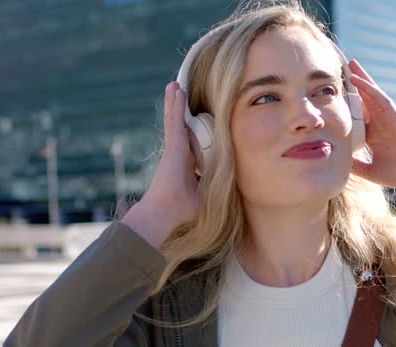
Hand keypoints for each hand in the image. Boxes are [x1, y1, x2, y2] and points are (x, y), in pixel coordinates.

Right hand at [122, 82, 200, 247]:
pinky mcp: (173, 145)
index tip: (197, 121)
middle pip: (182, 126)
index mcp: (187, 163)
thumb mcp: (206, 194)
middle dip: (180, 110)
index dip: (192, 130)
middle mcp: (180, 153)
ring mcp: (175, 147)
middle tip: (180, 94)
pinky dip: (176, 105)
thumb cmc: (183, 209)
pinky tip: (175, 90)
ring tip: (175, 86)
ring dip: (176, 102)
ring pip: (176, 119)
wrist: (165, 212)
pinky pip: (174, 120)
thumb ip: (214, 186)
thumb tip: (229, 184)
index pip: (192, 142)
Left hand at [347, 60, 395, 198]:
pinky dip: (367, 87)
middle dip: (354, 87)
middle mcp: (380, 123)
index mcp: (374, 135)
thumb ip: (356, 166)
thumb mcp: (371, 171)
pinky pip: (379, 97)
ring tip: (351, 63)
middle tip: (342, 70)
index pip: (358, 117)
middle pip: (364, 100)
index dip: (347, 107)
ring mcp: (387, 117)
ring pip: (371, 93)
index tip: (333, 99)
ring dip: (361, 78)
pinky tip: (356, 78)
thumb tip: (339, 165)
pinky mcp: (394, 115)